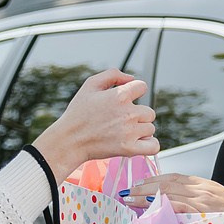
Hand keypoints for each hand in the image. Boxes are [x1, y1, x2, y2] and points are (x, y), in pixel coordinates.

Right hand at [34, 70, 156, 176]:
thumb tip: (131, 78)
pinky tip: (138, 143)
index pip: (142, 87)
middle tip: (122, 120)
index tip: (126, 100)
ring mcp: (129, 132)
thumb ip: (113, 75)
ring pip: (150, 128)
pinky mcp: (129, 149)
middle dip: (138, 115)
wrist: (69, 140)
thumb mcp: (90, 85)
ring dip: (141, 130)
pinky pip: (153, 146)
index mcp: (119, 95)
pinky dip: (149, 145)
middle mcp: (128, 113)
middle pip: (149, 112)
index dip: (134, 92)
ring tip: (124, 132)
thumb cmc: (78, 113)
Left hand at [126, 172, 223, 223]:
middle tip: (129, 190)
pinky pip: (178, 206)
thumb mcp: (219, 210)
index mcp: (207, 186)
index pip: (176, 178)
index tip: (142, 184)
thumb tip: (184, 214)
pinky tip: (149, 208)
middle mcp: (203, 188)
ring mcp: (204, 198)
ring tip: (132, 198)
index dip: (157, 179)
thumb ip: (201, 208)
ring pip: (169, 192)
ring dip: (148, 194)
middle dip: (146, 185)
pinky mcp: (205, 211)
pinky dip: (162, 205)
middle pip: (168, 182)